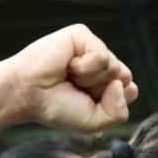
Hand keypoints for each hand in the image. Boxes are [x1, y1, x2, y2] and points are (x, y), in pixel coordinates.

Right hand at [6, 24, 138, 132]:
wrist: (27, 94)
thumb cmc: (57, 107)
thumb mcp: (94, 122)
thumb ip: (119, 112)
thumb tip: (125, 84)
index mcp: (106, 83)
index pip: (130, 91)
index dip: (111, 103)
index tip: (85, 103)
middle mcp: (102, 65)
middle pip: (125, 78)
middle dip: (101, 91)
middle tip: (76, 89)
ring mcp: (93, 48)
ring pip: (115, 67)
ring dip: (90, 80)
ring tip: (69, 76)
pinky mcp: (82, 35)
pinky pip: (102, 56)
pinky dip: (85, 68)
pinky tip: (67, 65)